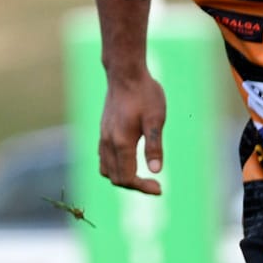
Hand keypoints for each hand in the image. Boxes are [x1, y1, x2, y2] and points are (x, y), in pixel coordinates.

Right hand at [98, 72, 167, 194]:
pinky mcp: (103, 132)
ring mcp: (102, 138)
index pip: (127, 178)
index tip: (159, 188)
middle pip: (116, 178)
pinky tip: (129, 161)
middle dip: (135, 185)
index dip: (142, 187)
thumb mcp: (156, 119)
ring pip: (106, 170)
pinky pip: (103, 159)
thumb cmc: (144, 94)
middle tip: (155, 184)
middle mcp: (108, 143)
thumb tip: (156, 170)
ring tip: (141, 176)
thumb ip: (154, 146)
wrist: (125, 74)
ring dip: (123, 178)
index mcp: (121, 143)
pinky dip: (115, 167)